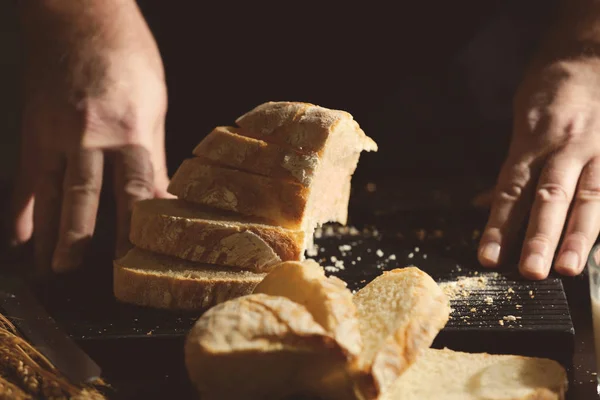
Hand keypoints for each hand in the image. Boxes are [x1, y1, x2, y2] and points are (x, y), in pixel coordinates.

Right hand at [9, 0, 170, 273]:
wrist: (80, 17)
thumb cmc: (128, 58)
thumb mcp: (154, 105)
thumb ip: (152, 153)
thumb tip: (160, 196)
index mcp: (130, 131)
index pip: (137, 192)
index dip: (139, 229)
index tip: (143, 258)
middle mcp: (91, 139)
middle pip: (87, 201)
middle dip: (84, 244)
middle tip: (84, 280)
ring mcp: (56, 137)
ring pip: (52, 197)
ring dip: (50, 238)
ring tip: (50, 272)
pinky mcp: (34, 133)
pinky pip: (26, 180)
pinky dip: (22, 212)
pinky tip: (18, 238)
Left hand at [478, 52, 599, 278]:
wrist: (591, 53)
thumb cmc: (552, 92)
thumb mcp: (522, 122)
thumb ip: (511, 169)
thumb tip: (482, 204)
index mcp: (534, 142)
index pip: (511, 191)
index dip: (498, 226)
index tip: (488, 258)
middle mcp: (566, 147)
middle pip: (550, 197)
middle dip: (540, 236)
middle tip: (529, 272)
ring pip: (590, 197)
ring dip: (578, 236)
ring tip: (568, 269)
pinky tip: (599, 250)